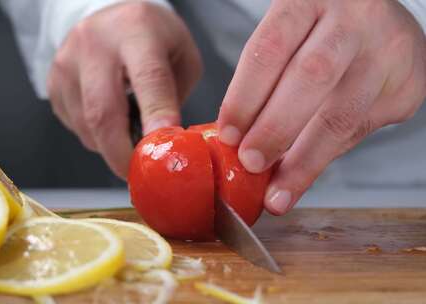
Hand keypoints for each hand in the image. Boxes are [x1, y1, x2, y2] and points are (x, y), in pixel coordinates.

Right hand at [47, 2, 201, 177]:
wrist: (108, 17)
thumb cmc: (151, 38)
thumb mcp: (180, 55)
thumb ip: (174, 95)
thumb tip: (163, 141)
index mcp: (136, 31)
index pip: (148, 79)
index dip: (157, 117)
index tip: (164, 148)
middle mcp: (96, 44)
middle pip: (104, 112)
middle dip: (122, 154)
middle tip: (138, 174)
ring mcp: (67, 63)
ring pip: (86, 126)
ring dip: (110, 146)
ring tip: (128, 139)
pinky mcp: (53, 82)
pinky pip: (74, 125)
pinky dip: (95, 136)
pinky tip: (109, 121)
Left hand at [217, 0, 425, 214]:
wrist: (380, 18)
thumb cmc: (320, 32)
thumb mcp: (290, 36)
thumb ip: (267, 79)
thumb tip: (237, 141)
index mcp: (308, 0)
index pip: (270, 48)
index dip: (245, 96)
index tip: (228, 135)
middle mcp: (352, 19)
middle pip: (310, 77)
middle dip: (275, 129)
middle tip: (250, 164)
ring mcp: (386, 50)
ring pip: (342, 114)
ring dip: (304, 160)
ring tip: (278, 192)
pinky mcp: (407, 84)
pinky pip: (360, 131)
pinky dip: (327, 156)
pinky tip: (306, 170)